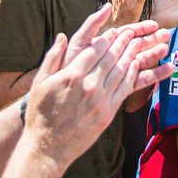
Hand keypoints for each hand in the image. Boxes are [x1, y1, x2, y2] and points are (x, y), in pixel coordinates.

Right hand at [25, 7, 173, 165]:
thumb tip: (62, 37)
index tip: (114, 30)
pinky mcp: (107, 114)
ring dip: (130, 55)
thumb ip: (52, 57)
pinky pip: (123, 90)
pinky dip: (131, 75)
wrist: (48, 146)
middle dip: (122, 42)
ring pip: (120, 71)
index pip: (94, 50)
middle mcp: (88, 85)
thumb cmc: (41, 113)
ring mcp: (100, 100)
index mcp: (72, 75)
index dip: (106, 38)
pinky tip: (135, 66)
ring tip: (137, 44)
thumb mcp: (40, 82)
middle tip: (131, 32)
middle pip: (110, 58)